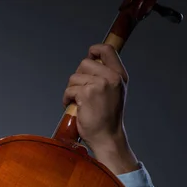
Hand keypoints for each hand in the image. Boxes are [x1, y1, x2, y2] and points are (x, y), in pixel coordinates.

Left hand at [62, 44, 138, 174]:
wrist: (107, 137)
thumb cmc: (108, 118)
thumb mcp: (115, 92)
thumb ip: (106, 76)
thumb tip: (91, 62)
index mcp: (120, 75)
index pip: (107, 49)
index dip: (94, 50)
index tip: (89, 57)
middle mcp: (111, 78)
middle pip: (85, 62)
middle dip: (78, 76)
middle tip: (80, 91)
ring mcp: (99, 84)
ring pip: (74, 77)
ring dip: (71, 90)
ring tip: (78, 102)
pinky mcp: (86, 94)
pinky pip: (69, 90)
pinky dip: (67, 99)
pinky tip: (73, 106)